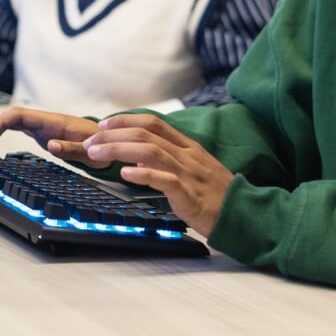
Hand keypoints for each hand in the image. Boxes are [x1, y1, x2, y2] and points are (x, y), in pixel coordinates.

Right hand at [0, 107, 103, 167]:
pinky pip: (14, 128)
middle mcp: (42, 121)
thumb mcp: (90, 151)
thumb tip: (51, 145)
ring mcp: (39, 126)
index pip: (18, 115)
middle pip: (8, 117)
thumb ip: (71, 148)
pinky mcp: (39, 132)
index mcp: (51, 122)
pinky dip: (0, 133)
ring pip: (9, 122)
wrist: (107, 144)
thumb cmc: (99, 145)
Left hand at [82, 114, 232, 236]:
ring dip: (118, 150)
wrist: (245, 214)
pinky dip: (143, 174)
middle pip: (145, 135)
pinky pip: (165, 180)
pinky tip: (126, 173)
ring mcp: (189, 174)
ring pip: (150, 152)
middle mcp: (187, 155)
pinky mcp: (190, 195)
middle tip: (90, 143)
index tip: (104, 125)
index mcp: (188, 147)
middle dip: (113, 136)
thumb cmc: (217, 194)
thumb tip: (138, 154)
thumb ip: (171, 159)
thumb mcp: (196, 168)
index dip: (126, 120)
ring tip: (96, 154)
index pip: (154, 123)